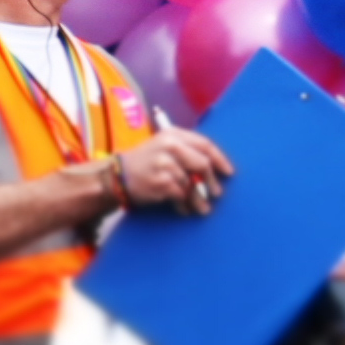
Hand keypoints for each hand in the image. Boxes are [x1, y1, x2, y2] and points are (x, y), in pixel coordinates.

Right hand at [110, 130, 231, 214]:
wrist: (115, 175)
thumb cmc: (144, 162)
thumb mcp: (163, 146)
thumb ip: (187, 151)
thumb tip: (214, 166)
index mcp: (172, 135)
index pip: (205, 145)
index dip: (220, 159)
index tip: (229, 172)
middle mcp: (169, 146)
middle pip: (203, 164)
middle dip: (212, 181)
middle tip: (217, 193)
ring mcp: (165, 164)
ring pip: (192, 183)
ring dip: (198, 198)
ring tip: (202, 208)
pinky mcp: (161, 182)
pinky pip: (181, 195)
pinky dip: (185, 205)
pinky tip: (184, 209)